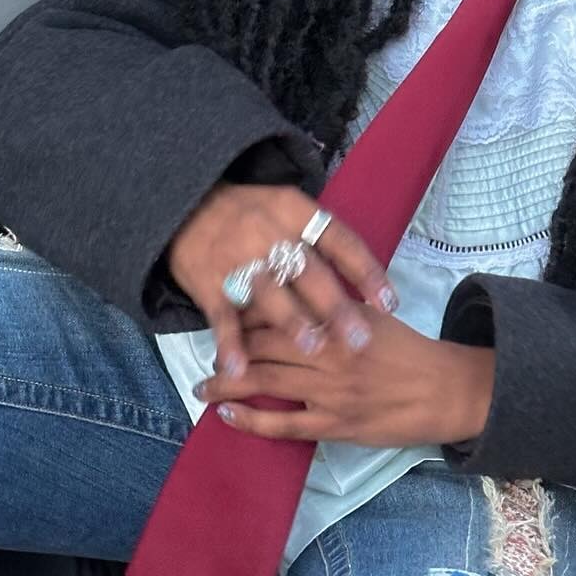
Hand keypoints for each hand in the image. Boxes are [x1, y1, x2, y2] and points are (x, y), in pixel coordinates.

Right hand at [167, 179, 397, 382]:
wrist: (186, 206)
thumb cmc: (253, 216)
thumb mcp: (289, 210)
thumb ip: (322, 243)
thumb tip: (365, 288)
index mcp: (296, 212)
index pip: (339, 241)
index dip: (366, 272)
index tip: (389, 305)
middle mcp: (269, 231)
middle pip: (308, 270)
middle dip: (335, 306)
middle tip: (359, 340)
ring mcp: (236, 257)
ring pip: (268, 292)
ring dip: (291, 321)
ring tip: (312, 348)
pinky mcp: (207, 282)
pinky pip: (221, 316)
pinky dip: (229, 344)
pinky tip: (239, 369)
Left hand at [192, 311, 495, 447]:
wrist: (444, 390)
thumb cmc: (409, 350)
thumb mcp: (372, 314)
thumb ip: (333, 306)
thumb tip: (295, 295)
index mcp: (337, 320)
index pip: (279, 309)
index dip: (246, 311)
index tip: (225, 311)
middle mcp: (328, 352)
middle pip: (263, 344)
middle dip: (228, 347)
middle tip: (205, 350)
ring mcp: (329, 391)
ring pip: (264, 382)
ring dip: (226, 385)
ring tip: (202, 386)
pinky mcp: (334, 424)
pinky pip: (283, 424)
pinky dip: (251, 420)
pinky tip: (228, 415)